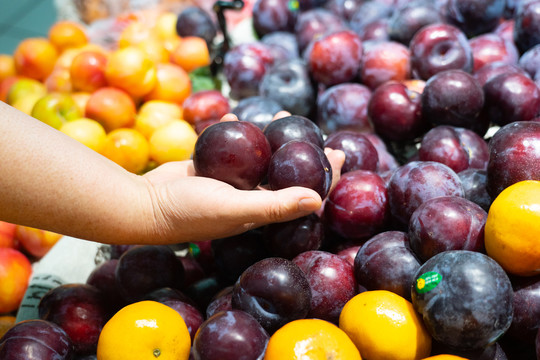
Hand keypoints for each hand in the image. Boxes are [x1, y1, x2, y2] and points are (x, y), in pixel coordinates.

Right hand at [141, 113, 344, 243]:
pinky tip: (240, 119)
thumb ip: (275, 206)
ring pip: (261, 157)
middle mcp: (251, 198)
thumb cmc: (190, 212)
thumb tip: (317, 200)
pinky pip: (234, 148)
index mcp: (261, 212)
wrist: (147, 204)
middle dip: (303, 153)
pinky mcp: (213, 169)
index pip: (302, 195)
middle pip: (286, 173)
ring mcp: (232, 182)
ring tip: (282, 115)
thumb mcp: (235, 209)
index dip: (325, 177)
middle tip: (315, 131)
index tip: (338, 153)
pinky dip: (240, 133)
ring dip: (274, 138)